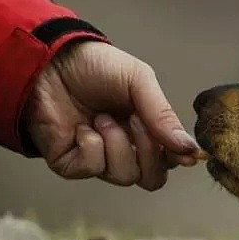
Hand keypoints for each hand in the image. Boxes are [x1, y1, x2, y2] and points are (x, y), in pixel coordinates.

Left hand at [23, 40, 200, 190]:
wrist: (49, 61)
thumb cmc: (95, 67)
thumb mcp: (139, 81)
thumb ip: (163, 115)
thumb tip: (189, 149)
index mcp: (147, 130)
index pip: (171, 160)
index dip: (178, 157)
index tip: (182, 151)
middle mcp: (126, 149)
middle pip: (153, 178)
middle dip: (148, 152)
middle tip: (134, 121)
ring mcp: (99, 159)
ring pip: (125, 176)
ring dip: (116, 143)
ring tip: (100, 118)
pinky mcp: (72, 164)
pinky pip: (94, 168)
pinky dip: (91, 146)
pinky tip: (81, 128)